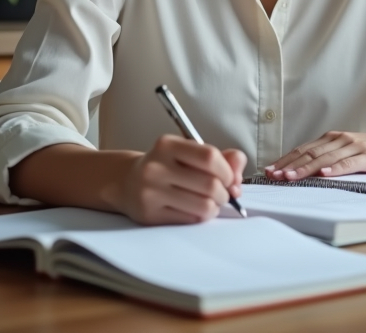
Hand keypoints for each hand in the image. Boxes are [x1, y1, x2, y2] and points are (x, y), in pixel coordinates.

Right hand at [107, 134, 246, 224]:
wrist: (126, 182)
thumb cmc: (167, 166)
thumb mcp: (188, 153)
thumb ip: (220, 157)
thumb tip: (239, 169)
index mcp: (168, 145)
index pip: (209, 157)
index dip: (227, 171)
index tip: (228, 177)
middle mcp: (156, 167)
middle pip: (210, 185)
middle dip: (225, 193)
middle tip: (222, 194)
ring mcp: (151, 192)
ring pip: (203, 206)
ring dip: (215, 207)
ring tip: (210, 203)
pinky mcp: (149, 215)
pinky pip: (191, 220)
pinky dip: (201, 217)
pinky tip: (195, 210)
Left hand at [264, 130, 365, 180]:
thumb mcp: (346, 152)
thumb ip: (327, 158)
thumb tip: (303, 171)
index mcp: (331, 139)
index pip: (303, 149)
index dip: (284, 160)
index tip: (269, 171)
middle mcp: (339, 140)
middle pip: (309, 152)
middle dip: (288, 165)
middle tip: (273, 176)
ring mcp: (353, 147)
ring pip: (325, 158)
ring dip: (305, 168)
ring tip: (290, 177)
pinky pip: (348, 163)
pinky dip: (334, 169)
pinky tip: (323, 175)